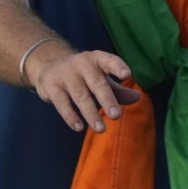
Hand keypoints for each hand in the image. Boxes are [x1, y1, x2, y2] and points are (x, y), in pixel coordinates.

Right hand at [26, 44, 140, 132]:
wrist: (49, 64)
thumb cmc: (84, 74)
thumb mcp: (101, 76)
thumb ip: (118, 89)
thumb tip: (137, 98)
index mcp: (97, 59)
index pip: (109, 61)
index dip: (118, 66)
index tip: (127, 75)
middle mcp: (82, 64)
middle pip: (97, 83)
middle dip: (107, 100)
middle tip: (116, 116)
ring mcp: (66, 75)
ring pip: (81, 96)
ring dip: (91, 114)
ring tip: (101, 129)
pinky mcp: (52, 87)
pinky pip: (63, 104)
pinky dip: (71, 117)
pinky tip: (79, 127)